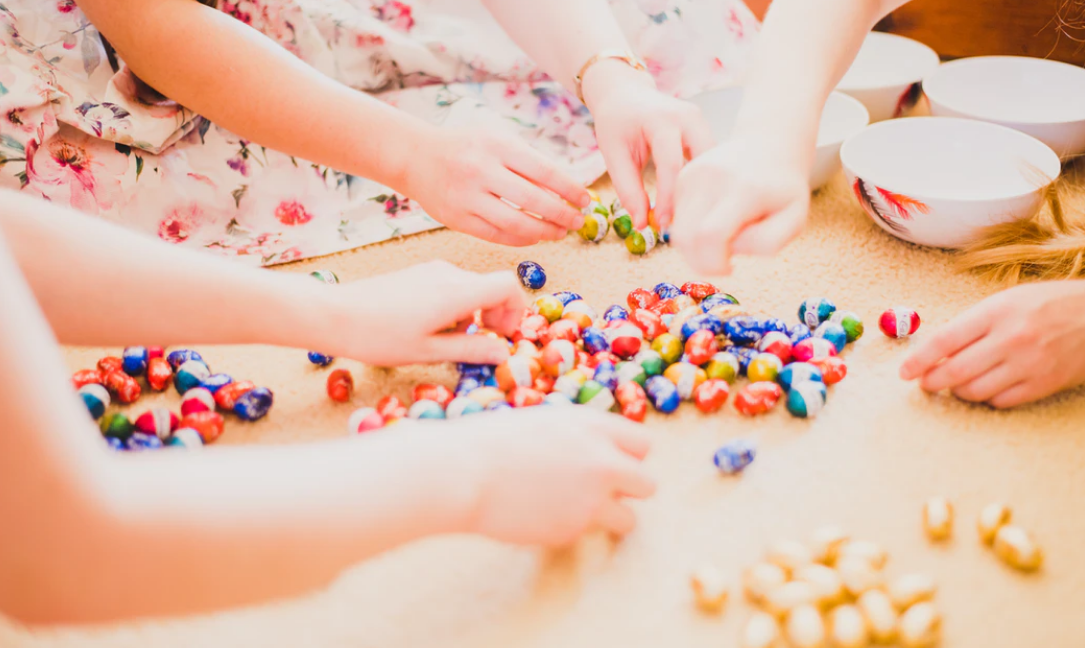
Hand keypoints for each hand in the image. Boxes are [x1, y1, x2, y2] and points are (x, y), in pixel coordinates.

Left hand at [321, 261, 526, 366]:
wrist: (334, 314)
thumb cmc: (380, 337)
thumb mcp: (428, 351)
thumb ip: (470, 349)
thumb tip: (503, 353)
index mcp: (457, 291)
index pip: (508, 285)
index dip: (515, 310)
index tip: (500, 334)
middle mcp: (449, 274)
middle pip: (490, 287)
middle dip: (494, 315)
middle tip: (479, 343)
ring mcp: (432, 270)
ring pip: (470, 287)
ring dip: (473, 313)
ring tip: (449, 339)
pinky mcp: (418, 274)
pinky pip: (451, 286)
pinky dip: (455, 306)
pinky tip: (431, 327)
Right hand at [404, 127, 589, 245]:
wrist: (415, 157)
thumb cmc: (466, 148)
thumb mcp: (496, 141)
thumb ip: (527, 162)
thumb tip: (565, 190)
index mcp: (497, 146)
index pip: (544, 171)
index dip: (569, 189)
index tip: (585, 199)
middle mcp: (482, 171)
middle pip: (534, 201)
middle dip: (562, 214)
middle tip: (577, 221)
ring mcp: (468, 198)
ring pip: (517, 223)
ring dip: (544, 231)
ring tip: (560, 233)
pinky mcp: (458, 220)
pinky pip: (497, 235)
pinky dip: (521, 239)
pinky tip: (535, 237)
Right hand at [453, 407, 655, 544]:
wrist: (464, 472)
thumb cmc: (491, 441)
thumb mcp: (544, 423)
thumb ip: (579, 439)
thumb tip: (598, 456)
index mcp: (593, 426)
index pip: (643, 444)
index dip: (627, 457)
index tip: (609, 463)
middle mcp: (602, 461)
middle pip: (648, 484)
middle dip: (628, 490)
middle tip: (600, 493)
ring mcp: (591, 499)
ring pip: (629, 519)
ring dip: (609, 518)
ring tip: (574, 510)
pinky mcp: (573, 529)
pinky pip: (585, 533)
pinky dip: (568, 529)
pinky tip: (538, 515)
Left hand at [581, 61, 714, 230]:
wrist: (625, 94)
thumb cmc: (616, 123)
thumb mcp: (613, 154)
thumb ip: (628, 189)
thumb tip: (643, 224)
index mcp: (662, 120)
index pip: (671, 166)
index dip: (668, 199)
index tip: (663, 225)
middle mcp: (689, 117)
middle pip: (702, 163)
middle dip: (694, 195)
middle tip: (682, 225)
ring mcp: (701, 121)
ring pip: (711, 163)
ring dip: (702, 189)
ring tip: (688, 217)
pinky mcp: (705, 129)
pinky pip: (709, 159)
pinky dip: (703, 180)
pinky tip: (694, 201)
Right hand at [671, 137, 809, 274]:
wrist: (770, 146)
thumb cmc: (784, 189)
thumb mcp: (794, 220)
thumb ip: (768, 242)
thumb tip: (731, 249)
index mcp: (743, 190)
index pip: (711, 235)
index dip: (714, 264)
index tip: (729, 268)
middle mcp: (711, 178)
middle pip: (685, 237)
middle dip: (701, 262)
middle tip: (724, 260)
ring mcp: (692, 175)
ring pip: (676, 232)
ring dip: (696, 248)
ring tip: (722, 239)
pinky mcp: (682, 177)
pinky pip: (677, 220)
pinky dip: (691, 231)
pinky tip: (713, 222)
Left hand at [900, 281, 1084, 407]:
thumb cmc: (1045, 305)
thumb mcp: (1005, 301)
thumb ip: (971, 325)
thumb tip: (935, 352)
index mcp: (996, 312)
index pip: (944, 341)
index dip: (918, 360)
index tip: (904, 372)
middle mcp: (1010, 339)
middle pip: (954, 372)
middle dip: (931, 382)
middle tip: (925, 383)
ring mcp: (1028, 364)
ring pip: (974, 391)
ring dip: (958, 391)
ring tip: (957, 383)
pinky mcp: (1043, 384)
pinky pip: (1000, 401)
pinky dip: (986, 398)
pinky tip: (986, 387)